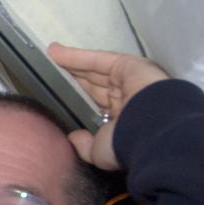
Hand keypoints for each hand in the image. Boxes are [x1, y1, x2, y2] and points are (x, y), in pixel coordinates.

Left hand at [49, 42, 169, 169]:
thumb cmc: (126, 143)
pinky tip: (55, 52)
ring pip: (95, 70)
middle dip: (75, 79)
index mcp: (124, 120)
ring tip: (50, 57)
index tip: (61, 97)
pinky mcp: (129, 65)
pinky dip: (76, 56)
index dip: (80, 100)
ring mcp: (129, 80)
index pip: (98, 106)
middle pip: (95, 84)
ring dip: (72, 64)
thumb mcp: (101, 152)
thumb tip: (74, 138)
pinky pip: (98, 60)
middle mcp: (127, 98)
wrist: (153, 128)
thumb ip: (86, 146)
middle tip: (51, 74)